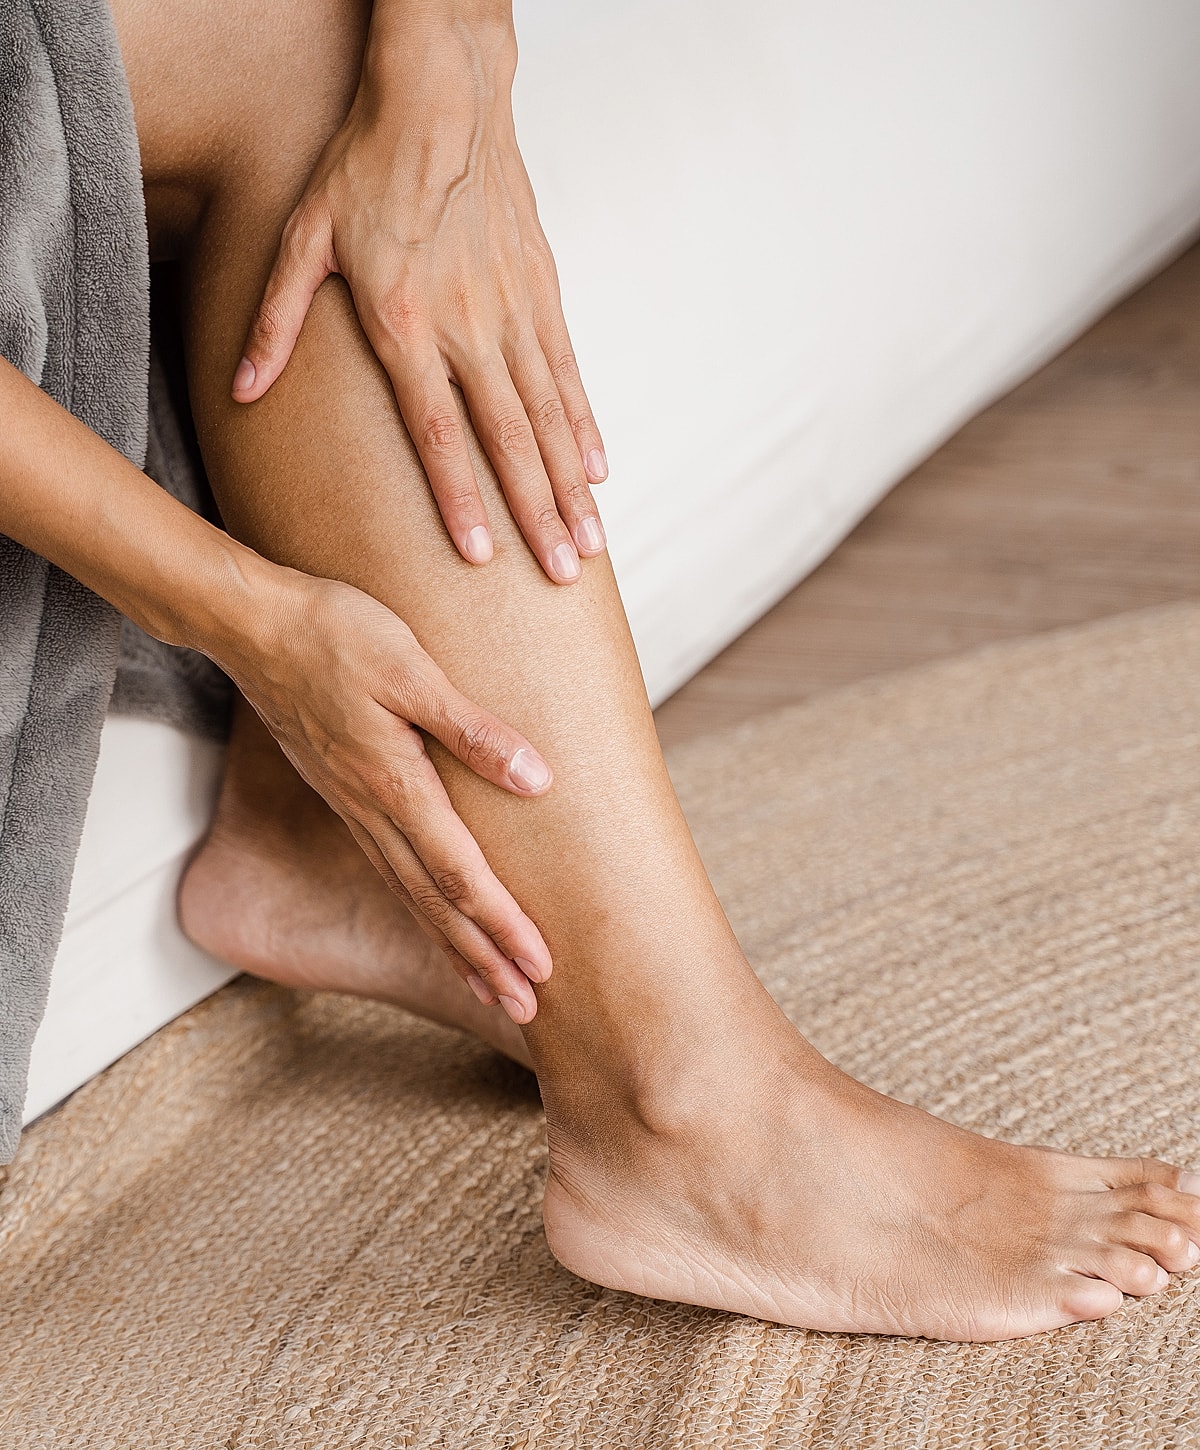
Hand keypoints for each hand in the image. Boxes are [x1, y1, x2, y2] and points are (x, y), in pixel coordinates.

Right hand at [221, 568, 552, 1022]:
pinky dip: (421, 907)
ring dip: (453, 944)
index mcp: (395, 784)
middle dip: (482, 958)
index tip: (541, 968)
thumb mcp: (412, 669)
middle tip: (526, 1008)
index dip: (502, 925)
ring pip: (410, 894)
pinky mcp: (345, 794)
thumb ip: (472, 730)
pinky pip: (389, 869)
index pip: (459, 874)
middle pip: (434, 903)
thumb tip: (538, 780)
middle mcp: (372, 810)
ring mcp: (354, 807)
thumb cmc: (336, 634)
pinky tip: (436, 919)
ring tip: (490, 986)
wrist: (253, 626)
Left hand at [232, 8, 608, 584]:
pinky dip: (586, 425)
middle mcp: (469, 326)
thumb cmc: (366, 167)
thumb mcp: (303, 238)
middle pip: (509, 438)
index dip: (461, 498)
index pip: (438, 431)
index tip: (482, 557)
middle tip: (561, 574)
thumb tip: (244, 389)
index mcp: (406, 323)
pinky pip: (568, 373)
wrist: (442, 97)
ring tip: (589, 542)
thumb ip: (276, 321)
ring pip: (550, 414)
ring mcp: (514, 311)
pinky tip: (601, 471)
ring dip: (572, 484)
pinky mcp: (543, 292)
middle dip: (536, 513)